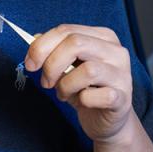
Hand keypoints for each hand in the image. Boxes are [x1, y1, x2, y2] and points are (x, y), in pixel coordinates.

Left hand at [24, 24, 133, 144]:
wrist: (106, 121)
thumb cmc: (86, 90)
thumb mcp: (68, 68)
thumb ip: (54, 51)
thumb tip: (35, 39)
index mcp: (103, 37)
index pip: (67, 31)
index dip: (42, 46)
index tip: (30, 64)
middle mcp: (116, 51)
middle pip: (76, 43)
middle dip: (52, 64)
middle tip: (46, 82)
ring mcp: (122, 74)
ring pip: (88, 70)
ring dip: (66, 85)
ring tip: (64, 94)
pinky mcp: (122, 98)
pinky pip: (97, 95)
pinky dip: (83, 100)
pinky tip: (84, 103)